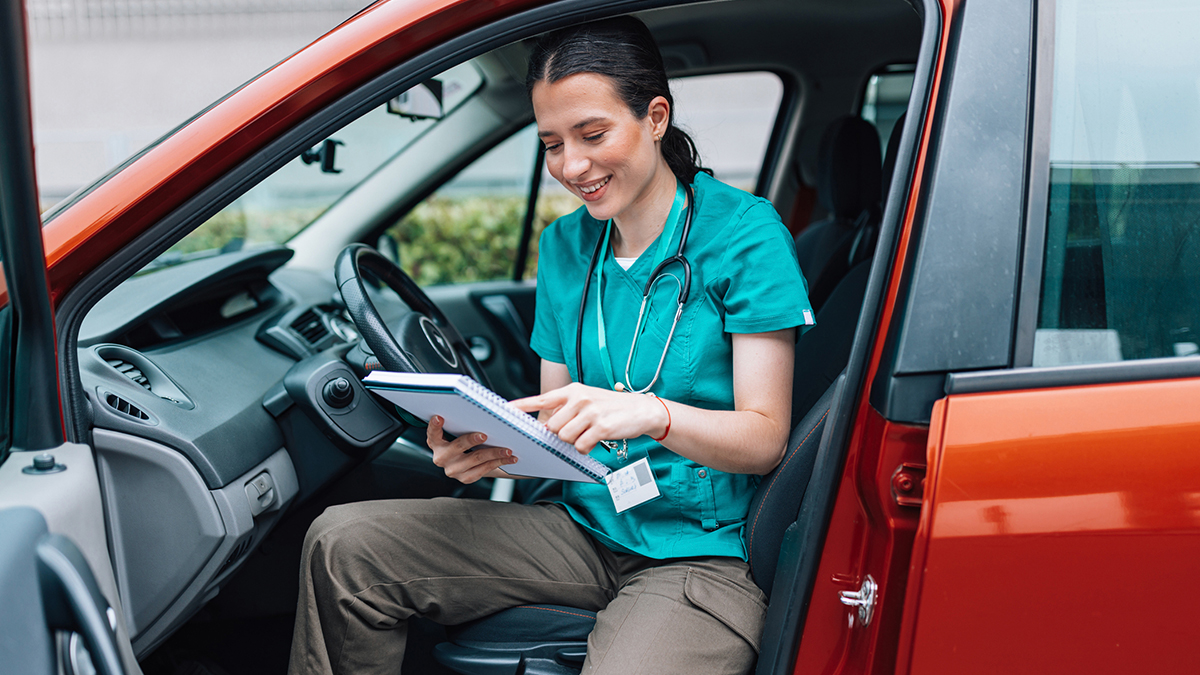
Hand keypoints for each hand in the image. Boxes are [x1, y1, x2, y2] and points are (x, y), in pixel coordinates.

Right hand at [426, 415, 518, 483]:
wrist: (471, 462)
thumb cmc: (467, 439)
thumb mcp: (461, 429)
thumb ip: (464, 421)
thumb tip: (482, 404)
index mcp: (436, 443)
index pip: (432, 434)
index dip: (434, 426)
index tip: (440, 417)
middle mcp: (441, 458)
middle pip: (457, 447)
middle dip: (471, 440)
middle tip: (484, 434)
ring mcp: (453, 470)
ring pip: (475, 459)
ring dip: (494, 452)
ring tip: (507, 448)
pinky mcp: (466, 478)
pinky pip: (484, 470)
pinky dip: (499, 462)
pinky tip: (509, 457)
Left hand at [511, 382, 667, 453]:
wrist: (640, 409)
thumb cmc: (610, 407)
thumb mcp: (586, 400)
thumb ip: (565, 409)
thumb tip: (546, 425)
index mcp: (572, 391)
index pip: (541, 399)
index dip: (522, 405)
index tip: (506, 409)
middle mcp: (579, 399)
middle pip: (552, 427)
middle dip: (560, 434)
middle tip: (575, 431)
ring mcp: (590, 412)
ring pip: (564, 438)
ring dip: (573, 442)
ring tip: (587, 434)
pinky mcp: (601, 427)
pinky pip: (580, 446)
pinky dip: (585, 448)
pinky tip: (594, 440)